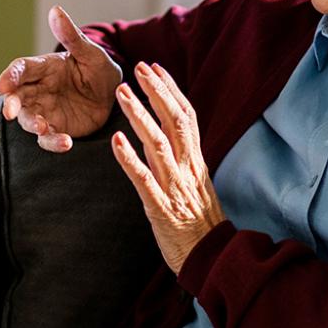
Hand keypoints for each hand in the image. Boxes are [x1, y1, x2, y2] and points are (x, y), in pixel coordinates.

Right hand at [0, 5, 122, 152]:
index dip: (10, 75)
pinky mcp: (57, 128)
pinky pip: (48, 138)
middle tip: (11, 111)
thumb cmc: (99, 70)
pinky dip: (53, 142)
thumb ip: (71, 36)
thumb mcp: (90, 52)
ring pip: (29, 119)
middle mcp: (39, 90)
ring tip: (43, 128)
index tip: (2, 84)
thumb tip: (56, 10)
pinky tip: (65, 142)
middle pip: (17, 97)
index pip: (21, 69)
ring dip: (32, 125)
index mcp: (44, 68)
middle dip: (11, 104)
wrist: (115, 95)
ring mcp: (46, 110)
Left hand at [112, 62, 225, 274]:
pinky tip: (116, 140)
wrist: (211, 259)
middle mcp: (188, 169)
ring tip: (122, 93)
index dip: (171, 90)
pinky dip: (129, 158)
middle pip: (175, 121)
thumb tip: (162, 133)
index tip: (155, 68)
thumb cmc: (198, 222)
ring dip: (139, 115)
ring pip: (158, 144)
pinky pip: (144, 180)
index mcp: (196, 162)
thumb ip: (180, 158)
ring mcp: (175, 188)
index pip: (186, 117)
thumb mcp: (195, 183)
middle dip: (156, 92)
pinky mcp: (161, 209)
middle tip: (138, 68)